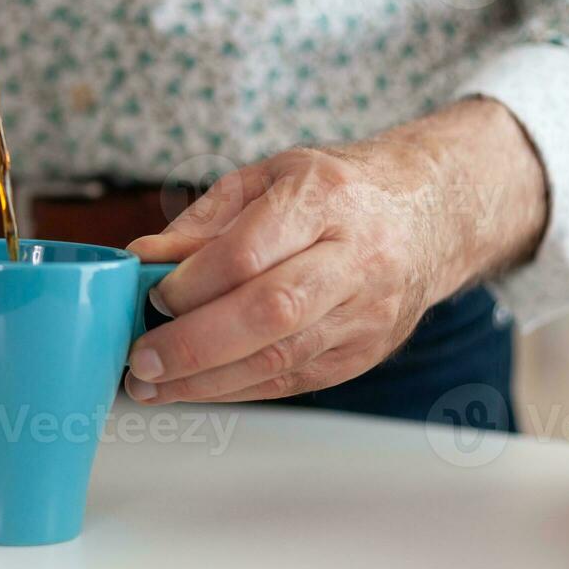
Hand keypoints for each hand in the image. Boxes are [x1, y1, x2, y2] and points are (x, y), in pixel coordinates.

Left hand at [123, 99, 546, 404]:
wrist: (427, 216)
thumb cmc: (334, 193)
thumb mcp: (267, 179)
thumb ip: (202, 222)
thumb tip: (142, 258)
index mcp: (324, 198)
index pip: (251, 250)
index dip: (195, 282)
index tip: (154, 294)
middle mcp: (354, 257)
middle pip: (270, 312)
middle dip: (194, 344)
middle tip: (141, 360)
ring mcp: (365, 312)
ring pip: (280, 358)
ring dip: (205, 380)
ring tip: (149, 385)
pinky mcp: (363, 353)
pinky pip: (291, 380)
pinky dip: (234, 389)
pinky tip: (192, 388)